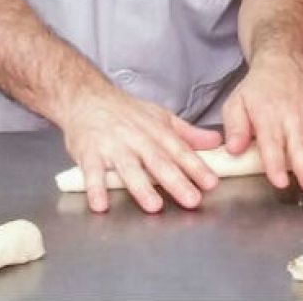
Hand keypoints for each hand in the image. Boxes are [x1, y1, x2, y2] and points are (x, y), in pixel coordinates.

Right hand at [59, 85, 223, 213]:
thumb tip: (216, 142)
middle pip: (158, 161)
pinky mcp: (89, 153)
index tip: (211, 183)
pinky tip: (100, 205)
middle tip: (192, 200)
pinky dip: (95, 189)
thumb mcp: (160, 117)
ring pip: (128, 168)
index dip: (196, 167)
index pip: (180, 150)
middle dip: (176, 181)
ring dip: (141, 187)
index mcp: (156, 131)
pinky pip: (92, 172)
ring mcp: (112, 146)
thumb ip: (187, 134)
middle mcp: (136, 138)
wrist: (86, 97)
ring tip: (154, 205)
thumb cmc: (125, 111)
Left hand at [221, 52, 302, 195]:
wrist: (283, 66)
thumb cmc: (256, 91)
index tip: (280, 181)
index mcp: (267, 116)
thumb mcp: (235, 103)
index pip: (271, 142)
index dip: (275, 163)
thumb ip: (235, 128)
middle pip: (301, 146)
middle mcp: (292, 118)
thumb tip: (233, 149)